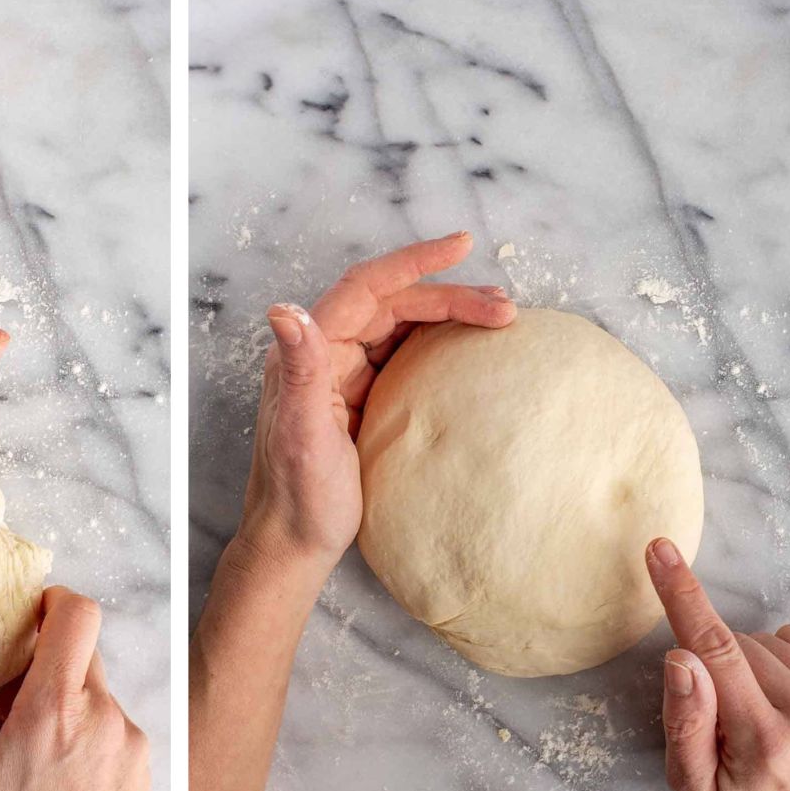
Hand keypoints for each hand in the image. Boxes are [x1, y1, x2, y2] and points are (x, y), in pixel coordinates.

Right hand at [0, 591, 153, 790]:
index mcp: (55, 709)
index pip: (78, 612)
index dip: (53, 602)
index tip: (25, 620)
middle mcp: (101, 713)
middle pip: (83, 647)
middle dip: (46, 657)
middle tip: (9, 697)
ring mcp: (126, 737)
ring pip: (95, 686)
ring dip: (64, 697)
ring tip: (29, 748)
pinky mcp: (140, 760)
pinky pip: (110, 719)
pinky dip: (85, 728)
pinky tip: (58, 772)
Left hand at [235, 231, 513, 592]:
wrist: (293, 545)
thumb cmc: (298, 497)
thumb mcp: (301, 435)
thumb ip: (299, 370)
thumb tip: (284, 310)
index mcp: (311, 349)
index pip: (367, 287)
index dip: (413, 262)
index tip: (459, 245)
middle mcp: (326, 352)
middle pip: (393, 303)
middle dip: (449, 295)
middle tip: (505, 308)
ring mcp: (345, 374)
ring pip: (402, 325)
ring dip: (449, 315)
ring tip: (501, 318)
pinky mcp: (362, 397)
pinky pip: (404, 353)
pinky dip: (439, 343)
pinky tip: (470, 349)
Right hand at [648, 539, 789, 790]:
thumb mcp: (693, 785)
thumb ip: (683, 722)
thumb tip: (681, 657)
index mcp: (762, 742)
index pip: (714, 648)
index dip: (683, 595)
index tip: (662, 551)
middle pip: (736, 644)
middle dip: (719, 665)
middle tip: (728, 715)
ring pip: (766, 640)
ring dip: (752, 664)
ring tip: (760, 711)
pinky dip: (782, 659)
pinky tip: (784, 697)